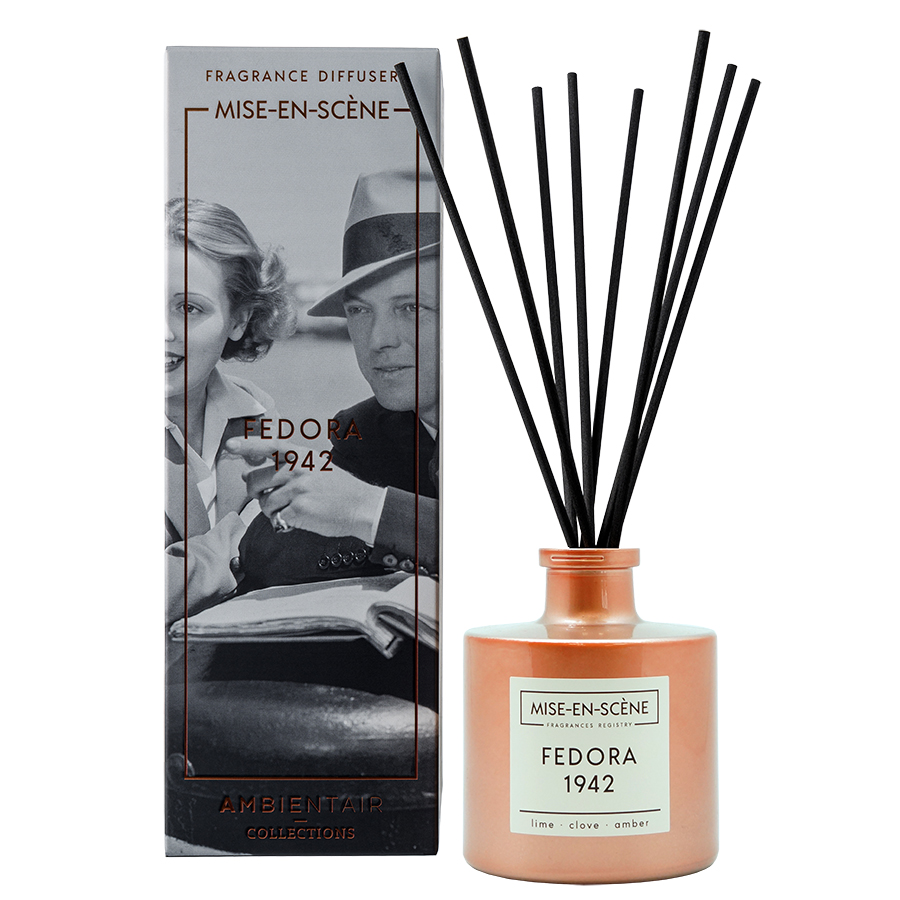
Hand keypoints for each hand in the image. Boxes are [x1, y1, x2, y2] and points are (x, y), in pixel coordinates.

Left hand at [226, 437, 384, 540]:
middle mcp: (297, 470)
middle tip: (266, 497)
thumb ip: (287, 466)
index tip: (230, 446)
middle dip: (254, 492)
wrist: (361, 506)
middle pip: (255, 480)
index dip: (247, 445)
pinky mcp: (299, 510)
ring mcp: (298, 490)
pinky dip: (284, 523)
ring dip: (273, 510)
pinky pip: (277, 518)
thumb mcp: (317, 466)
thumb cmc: (340, 489)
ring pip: (264, 503)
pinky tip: (299, 519)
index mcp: (301, 456)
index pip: (268, 445)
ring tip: (292, 509)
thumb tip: (248, 472)